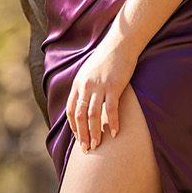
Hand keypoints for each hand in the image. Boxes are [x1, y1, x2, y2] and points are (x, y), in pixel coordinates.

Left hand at [65, 37, 137, 152]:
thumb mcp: (89, 71)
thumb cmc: (106, 58)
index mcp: (78, 83)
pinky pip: (111, 110)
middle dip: (82, 135)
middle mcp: (86, 86)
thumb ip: (85, 86)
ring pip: (93, 115)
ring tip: (98, 145)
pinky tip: (114, 132)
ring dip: (94, 133)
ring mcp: (99, 86)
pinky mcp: (114, 86)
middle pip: (80, 116)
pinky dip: (112, 123)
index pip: (71, 110)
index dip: (74, 126)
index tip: (79, 138)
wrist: (120, 43)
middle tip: (86, 149)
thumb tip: (84, 102)